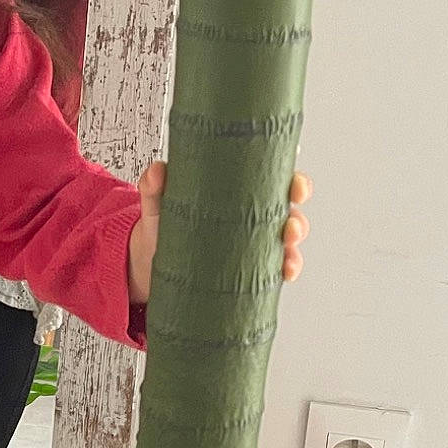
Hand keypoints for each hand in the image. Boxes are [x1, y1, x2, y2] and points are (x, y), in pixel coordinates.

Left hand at [125, 165, 312, 303]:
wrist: (149, 262)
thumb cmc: (162, 224)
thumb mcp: (157, 202)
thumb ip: (155, 185)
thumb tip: (157, 171)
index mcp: (238, 193)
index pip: (276, 182)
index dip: (295, 183)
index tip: (295, 186)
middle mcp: (251, 219)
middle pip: (288, 215)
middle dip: (297, 221)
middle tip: (289, 227)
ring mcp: (250, 247)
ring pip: (286, 247)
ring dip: (294, 252)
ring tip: (286, 259)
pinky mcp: (244, 273)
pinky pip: (271, 273)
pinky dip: (283, 274)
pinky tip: (282, 276)